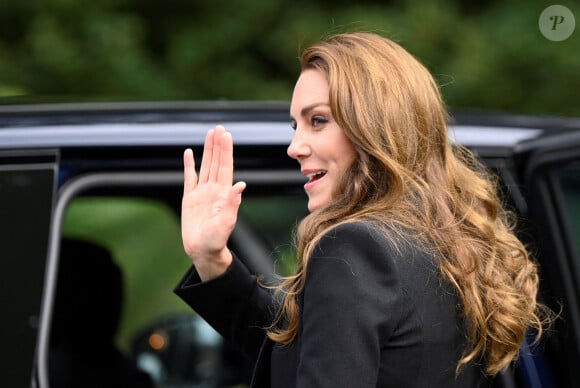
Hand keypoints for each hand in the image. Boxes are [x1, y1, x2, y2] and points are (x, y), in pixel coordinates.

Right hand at [181, 125, 245, 279]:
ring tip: (209, 134)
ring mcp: (202, 193)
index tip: (226, 135)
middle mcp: (214, 190)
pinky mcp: (190, 199)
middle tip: (219, 128)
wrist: (203, 251)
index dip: (226, 151)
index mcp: (224, 194)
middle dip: (218, 145)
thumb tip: (241, 185)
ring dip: (207, 150)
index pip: (225, 167)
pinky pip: (189, 178)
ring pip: (205, 166)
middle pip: (216, 162)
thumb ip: (232, 204)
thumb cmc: (216, 240)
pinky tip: (188, 153)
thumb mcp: (226, 223)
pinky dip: (189, 165)